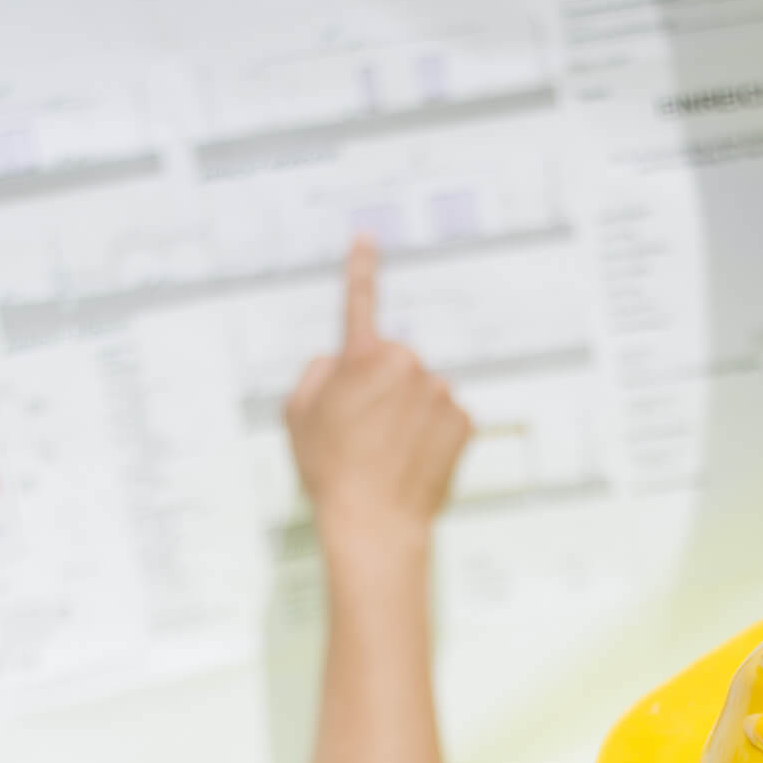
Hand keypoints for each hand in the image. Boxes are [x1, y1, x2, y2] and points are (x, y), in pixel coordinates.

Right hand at [284, 238, 471, 553]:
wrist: (375, 524)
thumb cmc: (331, 472)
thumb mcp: (297, 416)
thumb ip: (316, 375)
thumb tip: (338, 363)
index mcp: (362, 358)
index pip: (359, 301)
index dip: (361, 268)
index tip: (366, 238)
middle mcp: (407, 365)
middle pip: (395, 363)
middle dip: (382, 386)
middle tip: (363, 430)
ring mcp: (441, 392)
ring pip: (422, 392)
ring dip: (409, 413)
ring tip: (388, 453)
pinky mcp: (464, 420)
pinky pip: (444, 417)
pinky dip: (432, 434)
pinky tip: (413, 459)